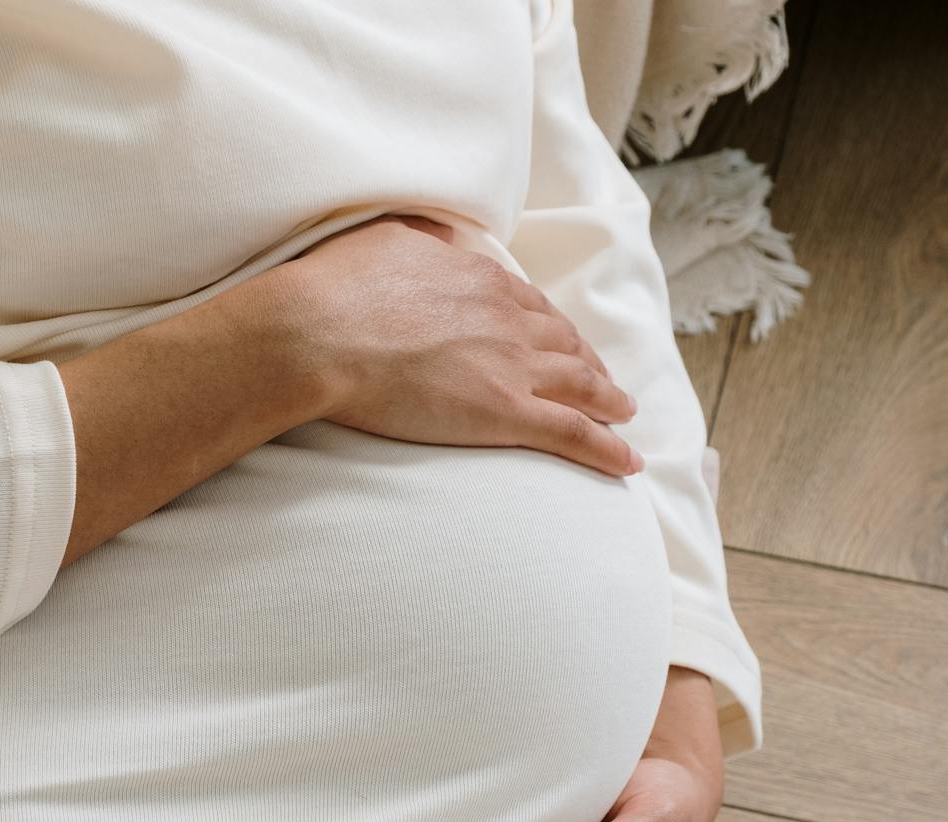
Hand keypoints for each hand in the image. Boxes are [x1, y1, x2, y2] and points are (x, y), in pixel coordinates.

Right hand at [278, 212, 643, 477]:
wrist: (319, 333)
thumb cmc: (336, 287)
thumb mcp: (385, 238)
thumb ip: (421, 239)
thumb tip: (437, 233)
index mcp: (479, 279)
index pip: (530, 305)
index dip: (551, 326)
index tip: (561, 339)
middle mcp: (507, 319)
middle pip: (564, 342)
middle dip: (589, 363)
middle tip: (604, 381)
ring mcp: (511, 366)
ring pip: (580, 384)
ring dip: (609, 400)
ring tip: (624, 414)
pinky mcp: (505, 413)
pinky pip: (572, 433)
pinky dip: (606, 448)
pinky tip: (628, 461)